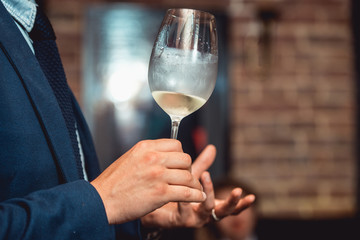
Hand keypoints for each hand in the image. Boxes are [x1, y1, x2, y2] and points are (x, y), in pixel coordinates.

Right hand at [91, 139, 205, 224]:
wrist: (100, 200)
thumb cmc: (113, 182)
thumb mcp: (130, 157)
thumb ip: (148, 154)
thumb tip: (165, 154)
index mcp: (146, 147)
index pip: (176, 145)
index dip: (180, 156)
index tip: (179, 165)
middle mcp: (153, 158)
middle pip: (185, 159)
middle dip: (188, 169)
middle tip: (185, 178)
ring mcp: (157, 176)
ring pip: (188, 176)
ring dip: (193, 184)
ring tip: (194, 190)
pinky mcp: (160, 194)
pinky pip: (187, 193)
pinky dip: (195, 196)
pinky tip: (197, 197)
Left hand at [141, 145, 254, 227]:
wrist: (155, 206)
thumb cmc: (176, 192)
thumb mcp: (192, 178)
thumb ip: (203, 165)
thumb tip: (212, 147)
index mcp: (212, 204)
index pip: (231, 206)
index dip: (242, 203)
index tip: (251, 196)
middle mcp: (206, 214)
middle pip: (224, 211)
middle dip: (232, 201)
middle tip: (237, 190)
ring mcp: (194, 218)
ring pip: (207, 209)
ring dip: (209, 193)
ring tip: (206, 177)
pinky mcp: (180, 220)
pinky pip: (185, 210)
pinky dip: (186, 199)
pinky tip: (183, 189)